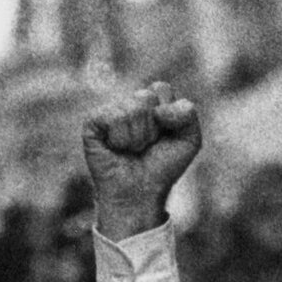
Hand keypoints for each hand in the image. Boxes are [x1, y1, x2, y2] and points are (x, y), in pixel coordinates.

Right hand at [82, 80, 202, 240]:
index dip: (168, 115)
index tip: (164, 135)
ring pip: (131, 109)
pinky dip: (121, 138)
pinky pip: (113, 117)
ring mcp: (109, 112)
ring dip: (138, 137)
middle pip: (146, 97)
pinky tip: (116, 148)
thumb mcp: (189, 141)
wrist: (140, 193)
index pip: (160, 88)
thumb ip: (188, 115)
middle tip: (147, 145)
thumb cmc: (163, 167)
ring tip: (133, 149)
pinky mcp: (92, 123)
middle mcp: (128, 103)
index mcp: (151, 103)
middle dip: (153, 128)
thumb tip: (160, 109)